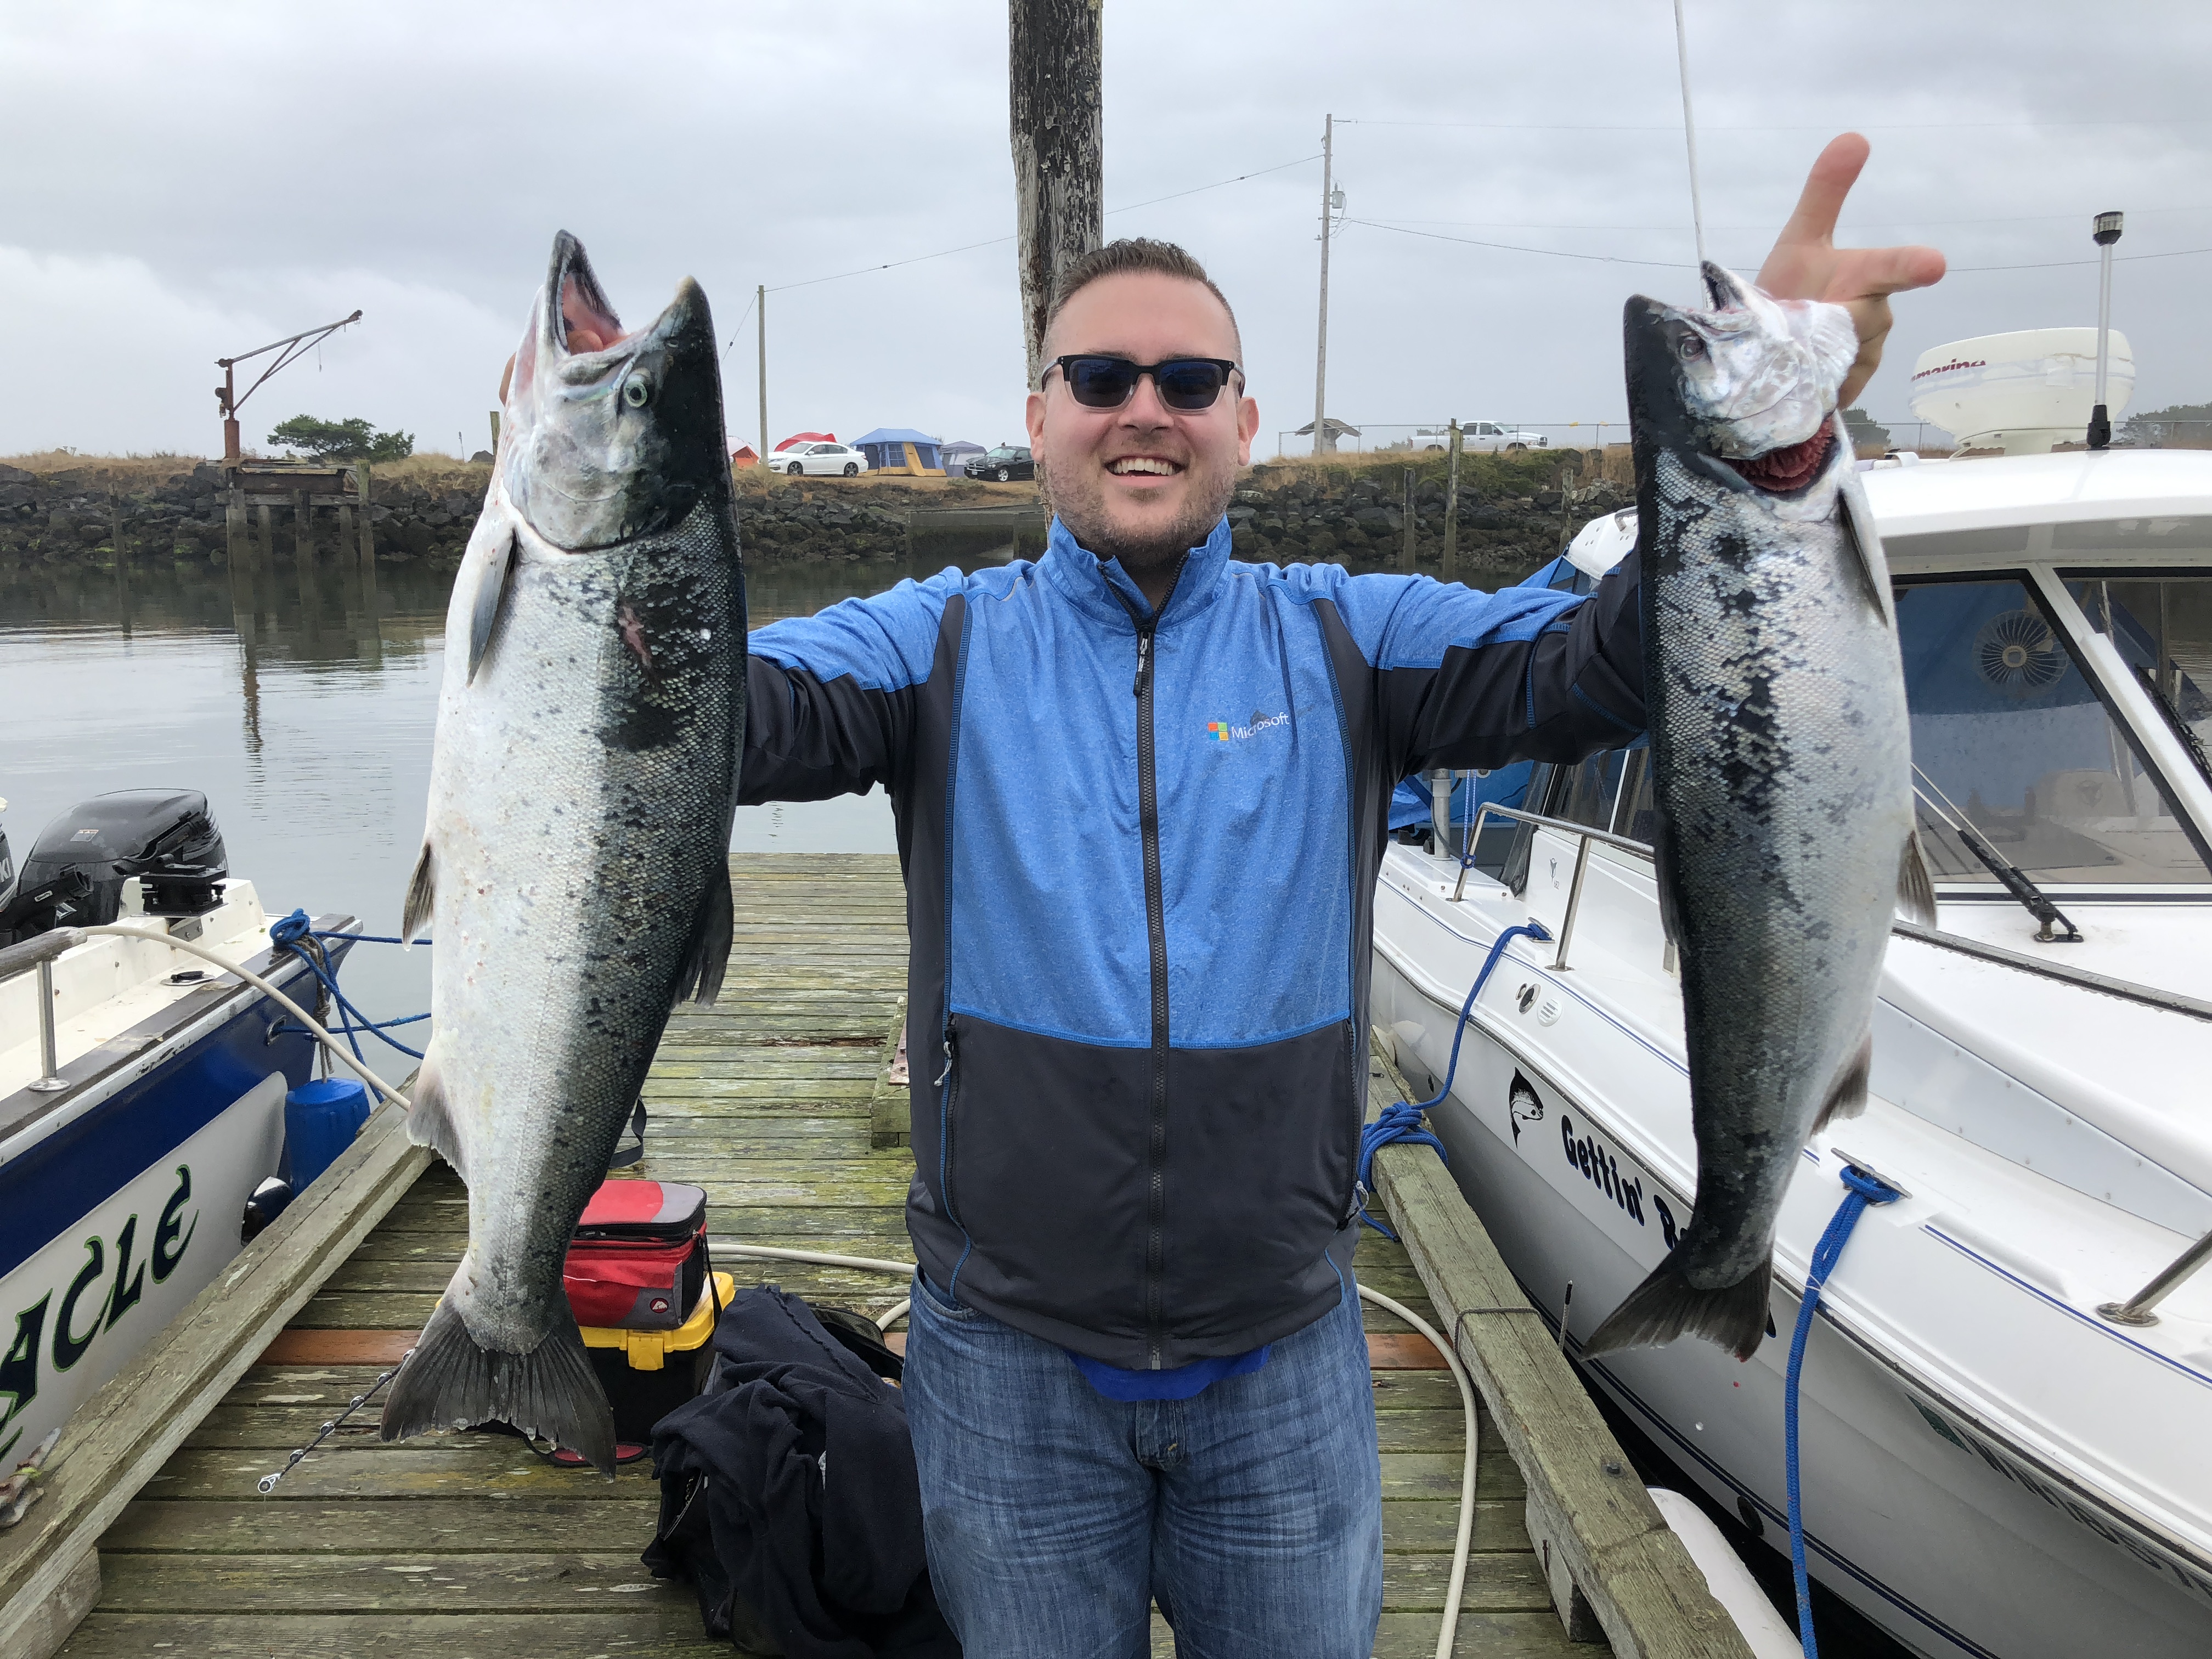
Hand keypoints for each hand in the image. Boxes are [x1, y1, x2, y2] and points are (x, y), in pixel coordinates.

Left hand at [1756, 134, 1944, 406]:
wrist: (1764, 346)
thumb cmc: (1792, 287)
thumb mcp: (1801, 239)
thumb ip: (1826, 191)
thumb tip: (1854, 136)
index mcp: (1867, 276)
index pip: (1895, 266)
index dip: (1912, 265)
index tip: (1934, 264)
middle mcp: (1874, 315)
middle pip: (1866, 319)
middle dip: (1843, 320)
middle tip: (1829, 320)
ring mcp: (1866, 355)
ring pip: (1851, 355)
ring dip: (1821, 352)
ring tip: (1796, 347)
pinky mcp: (1850, 390)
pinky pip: (1838, 387)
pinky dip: (1819, 382)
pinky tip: (1805, 377)